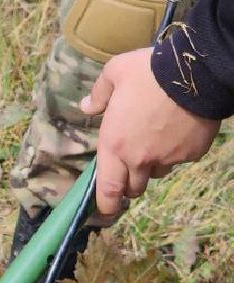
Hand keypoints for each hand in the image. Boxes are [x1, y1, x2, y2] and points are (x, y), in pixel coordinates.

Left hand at [79, 47, 220, 217]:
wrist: (196, 73)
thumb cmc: (148, 72)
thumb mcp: (114, 74)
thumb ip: (99, 95)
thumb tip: (86, 106)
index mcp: (115, 144)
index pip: (108, 187)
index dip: (105, 203)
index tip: (105, 209)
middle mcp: (140, 158)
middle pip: (133, 187)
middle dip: (129, 184)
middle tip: (129, 169)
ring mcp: (168, 158)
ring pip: (157, 173)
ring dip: (152, 166)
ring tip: (154, 142)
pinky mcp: (192, 154)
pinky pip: (180, 160)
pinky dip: (176, 153)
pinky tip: (177, 132)